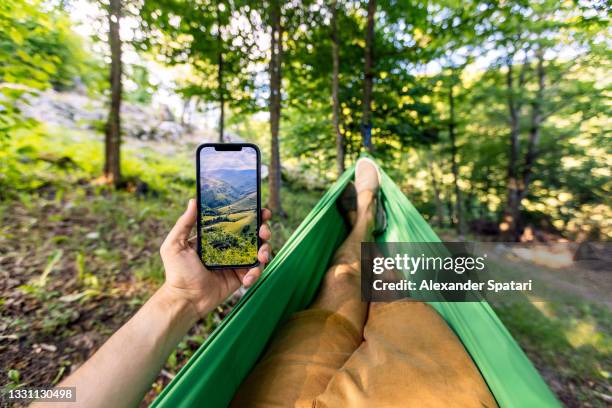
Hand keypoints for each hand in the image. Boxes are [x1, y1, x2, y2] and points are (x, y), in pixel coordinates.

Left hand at [159, 199, 271, 320]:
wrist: (185, 300)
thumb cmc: (177, 272)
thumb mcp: (175, 245)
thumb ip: (184, 223)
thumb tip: (193, 200)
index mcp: (215, 236)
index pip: (236, 221)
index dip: (251, 214)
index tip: (261, 210)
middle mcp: (228, 247)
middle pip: (253, 234)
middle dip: (264, 229)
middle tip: (264, 231)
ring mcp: (236, 262)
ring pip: (259, 251)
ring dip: (265, 251)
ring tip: (261, 256)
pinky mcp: (240, 277)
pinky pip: (255, 271)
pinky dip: (256, 273)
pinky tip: (247, 279)